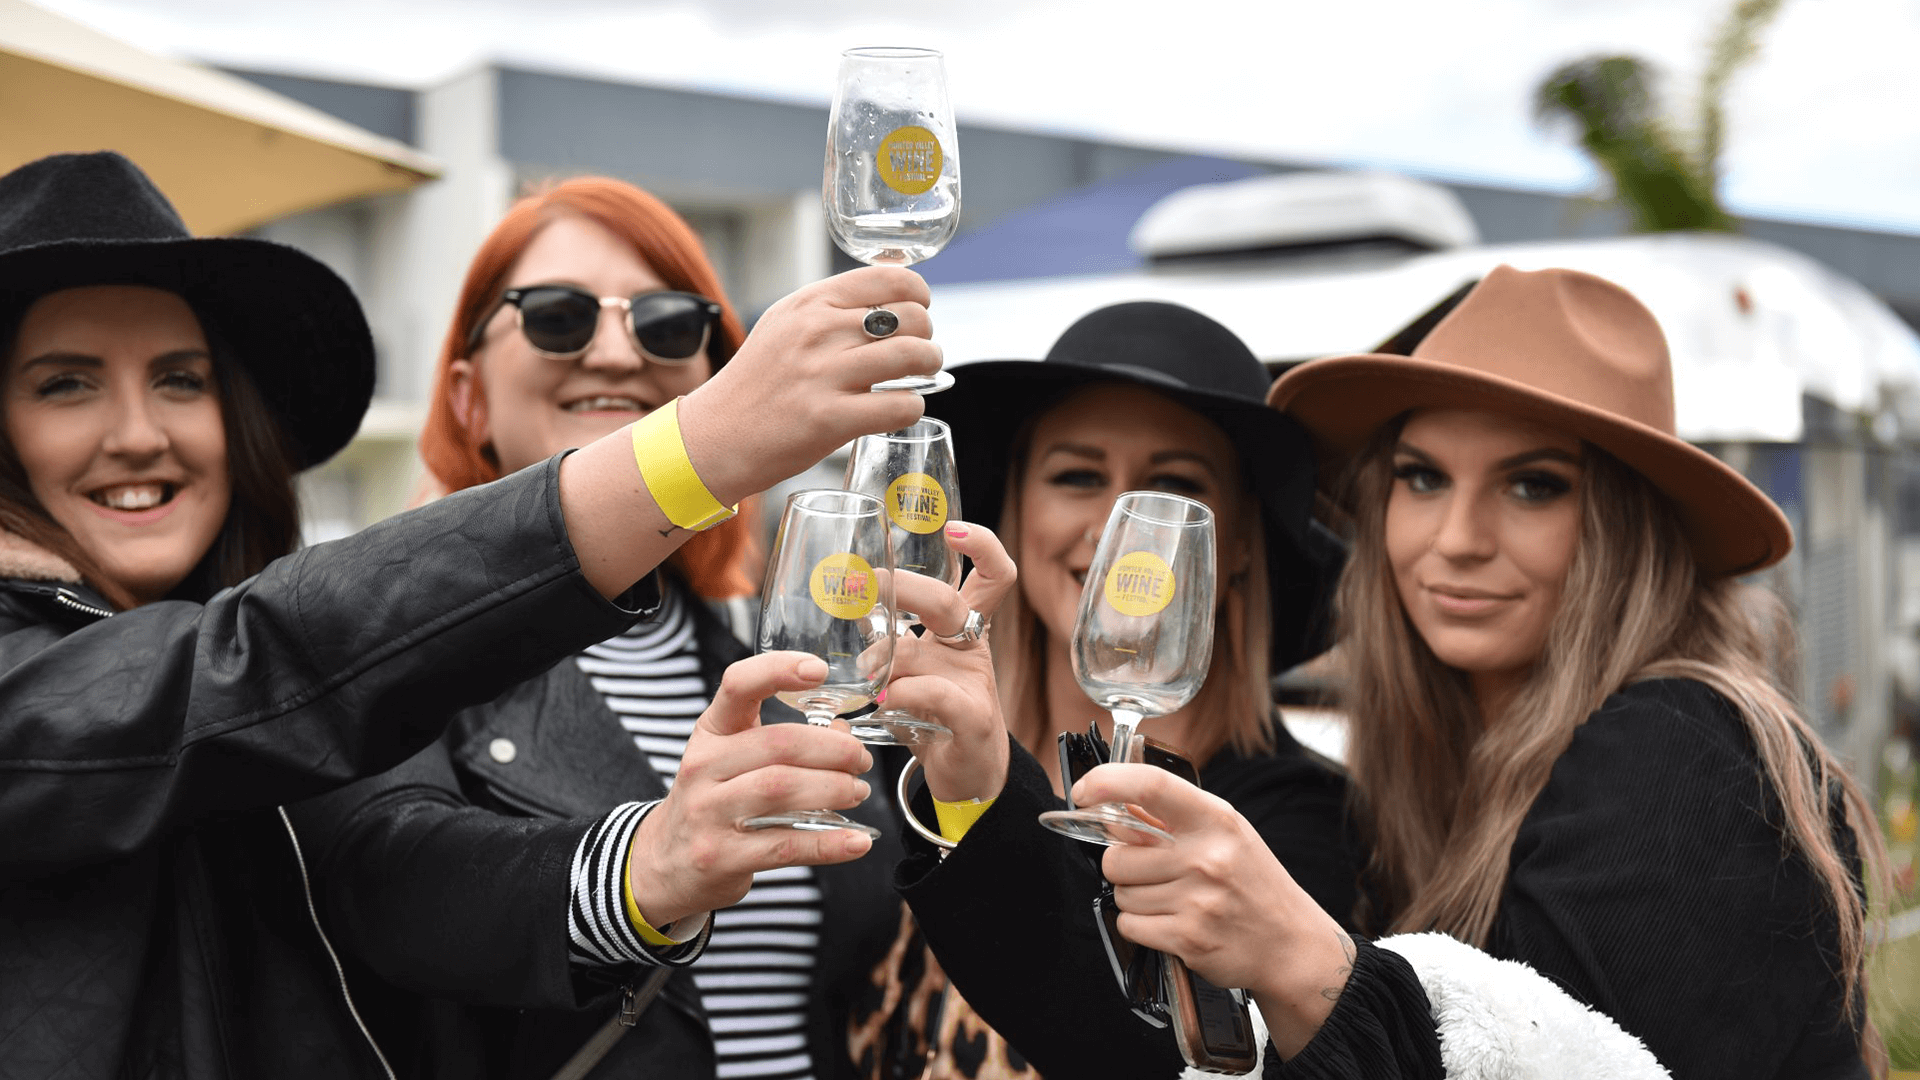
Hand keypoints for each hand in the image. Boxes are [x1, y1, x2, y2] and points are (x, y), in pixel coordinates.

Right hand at [626, 651, 875, 929]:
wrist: (667, 863)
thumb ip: (784, 742)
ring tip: (858, 792)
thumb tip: (843, 734)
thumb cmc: (712, 800)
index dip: (779, 670)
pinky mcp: (721, 856)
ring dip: (834, 789)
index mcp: (711, 732)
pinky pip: (786, 845)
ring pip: (782, 790)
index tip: (819, 669)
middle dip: (833, 750)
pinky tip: (858, 841)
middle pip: (778, 744)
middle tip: (861, 760)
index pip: (739, 685)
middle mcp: (704, 766)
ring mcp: (708, 813)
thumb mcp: (733, 759)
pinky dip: (830, 843)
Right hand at [680, 266, 940, 503]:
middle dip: (927, 336)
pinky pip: (901, 405)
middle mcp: (817, 332)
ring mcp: (823, 375)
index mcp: (809, 302)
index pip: (889, 278)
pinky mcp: (829, 420)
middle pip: (911, 317)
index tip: (919, 310)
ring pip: (913, 356)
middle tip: (921, 352)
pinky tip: (900, 409)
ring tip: (922, 375)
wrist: (714, 436)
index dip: (918, 295)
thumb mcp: (784, 325)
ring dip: (930, 366)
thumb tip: (894, 302)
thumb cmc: (757, 383)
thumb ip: (831, 310)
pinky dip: (912, 407)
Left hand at [885, 522, 1017, 802]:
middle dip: (904, 586)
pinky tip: (884, 701)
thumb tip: (840, 607)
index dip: (982, 546)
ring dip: (883, 656)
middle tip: (866, 587)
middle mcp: (972, 649)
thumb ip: (885, 640)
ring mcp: (976, 683)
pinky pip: (937, 693)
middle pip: (949, 600)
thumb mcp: (910, 670)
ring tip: (863, 675)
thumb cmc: (932, 716)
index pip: (991, 576)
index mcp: (963, 630)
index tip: (952, 528)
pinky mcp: (974, 719)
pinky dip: (903, 693)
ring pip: (925, 648)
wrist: (967, 778)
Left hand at [1073, 762, 1351, 1057]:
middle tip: (1154, 872)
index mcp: (1216, 820)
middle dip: (1124, 865)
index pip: (1151, 786)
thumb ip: (1171, 816)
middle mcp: (1206, 857)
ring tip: (1172, 898)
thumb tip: (1112, 805)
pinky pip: (1129, 925)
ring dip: (1135, 897)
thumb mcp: (1224, 834)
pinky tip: (1171, 921)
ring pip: (1121, 893)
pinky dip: (1140, 926)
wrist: (1289, 942)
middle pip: (1118, 856)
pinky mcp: (1188, 938)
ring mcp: (1198, 900)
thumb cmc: (1251, 882)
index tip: (1084, 792)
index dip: (1107, 783)